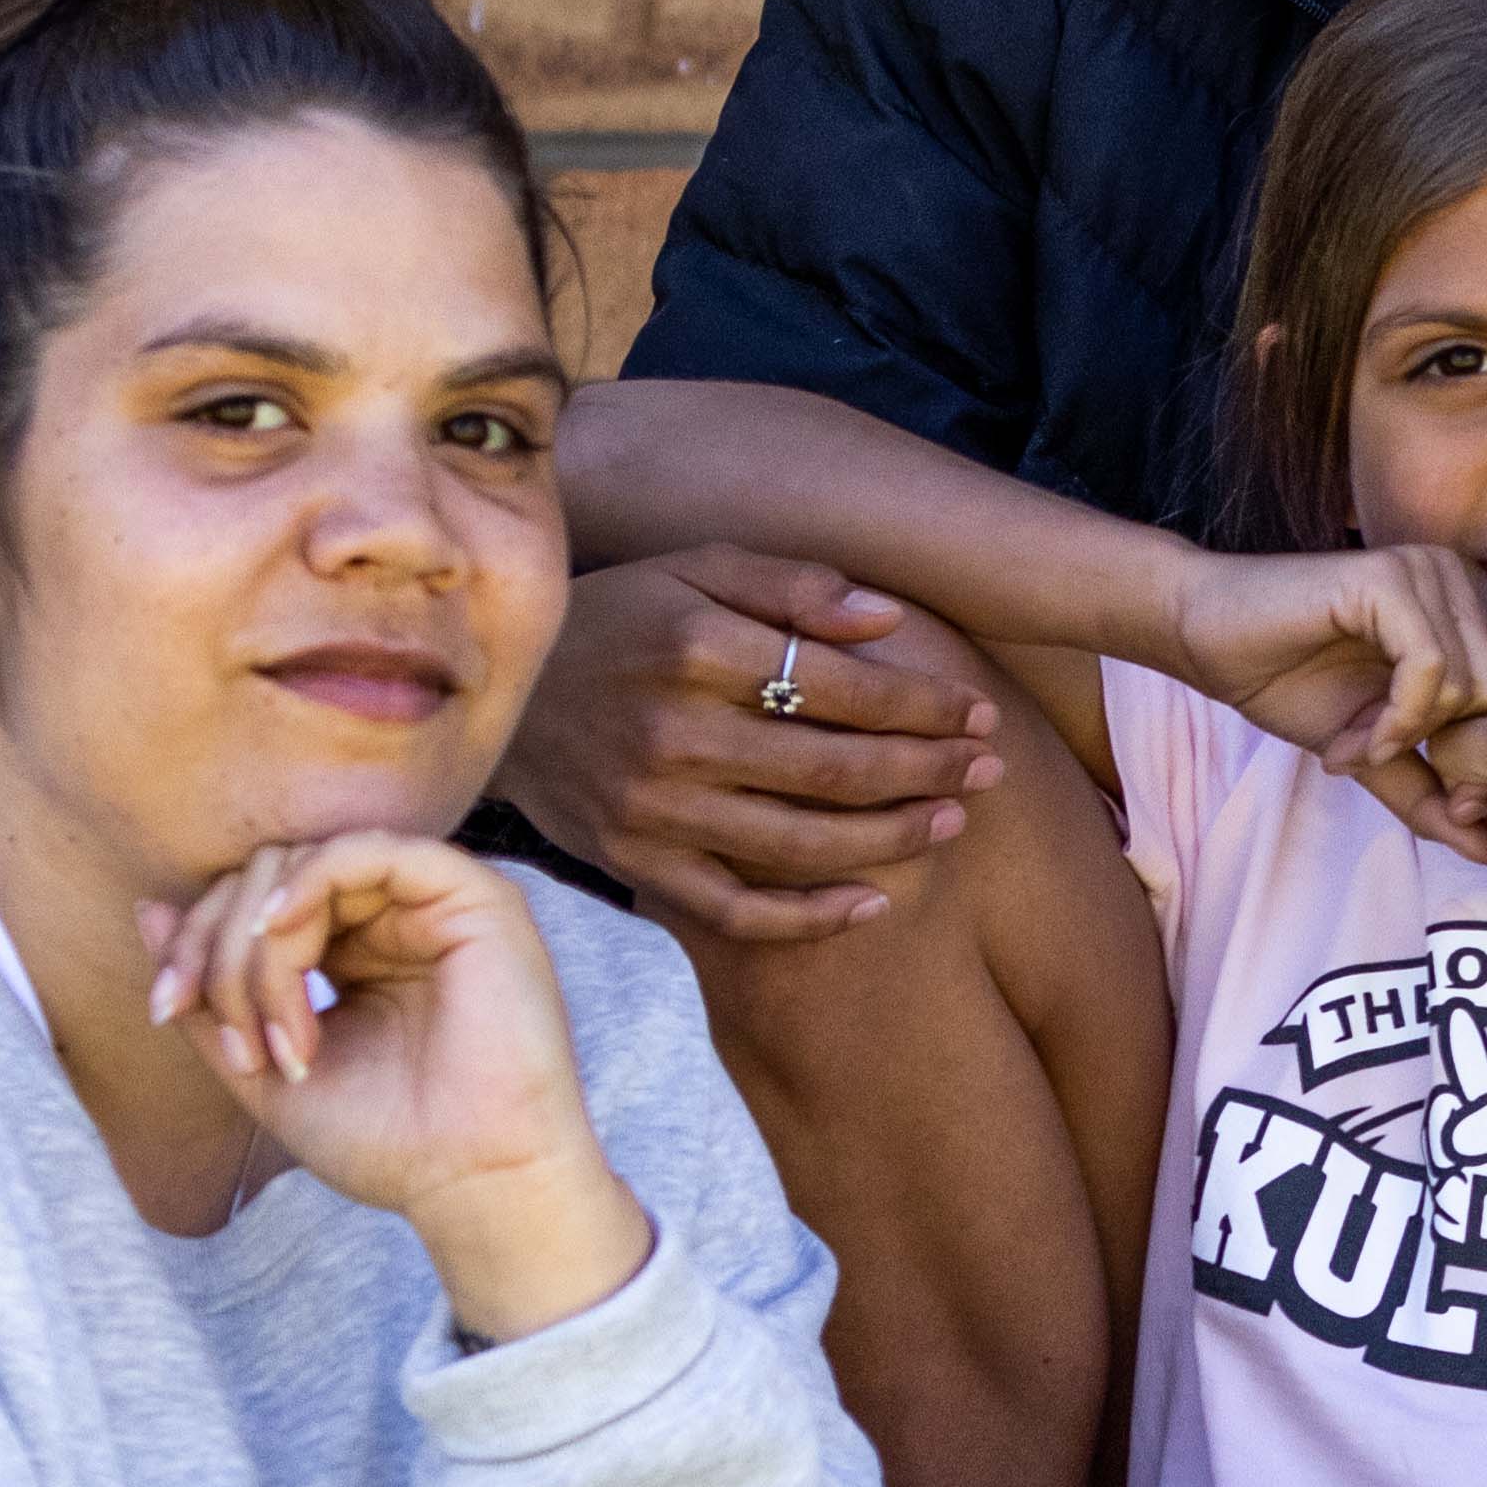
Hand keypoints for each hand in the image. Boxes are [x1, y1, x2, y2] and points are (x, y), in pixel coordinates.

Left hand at [138, 830, 653, 1341]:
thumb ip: (212, 999)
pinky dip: (311, 881)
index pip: (250, 905)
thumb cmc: (388, 1143)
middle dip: (218, 950)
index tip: (164, 1011)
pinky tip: (281, 931)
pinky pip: (370, 848)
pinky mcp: (475, 896)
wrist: (475, 1184)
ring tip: (276, 1028)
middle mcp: (394, 918)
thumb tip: (147, 911)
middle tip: (231, 1038)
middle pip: (266, 876)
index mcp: (355, 953)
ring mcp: (434, 904)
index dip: (193, 946)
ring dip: (260, 939)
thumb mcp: (265, 1073)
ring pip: (306, 862)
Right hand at [488, 547, 1009, 948]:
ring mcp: (652, 809)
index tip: (977, 711)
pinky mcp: (634, 864)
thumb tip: (888, 619)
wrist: (497, 695)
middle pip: (833, 768)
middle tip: (989, 768)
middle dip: (928, 770)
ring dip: (892, 838)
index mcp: (693, 649)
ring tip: (954, 822)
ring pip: (800, 843)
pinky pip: (736, 910)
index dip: (923, 704)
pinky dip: (810, 917)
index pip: (839, 686)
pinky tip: (873, 903)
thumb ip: (790, 586)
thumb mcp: (690, 570)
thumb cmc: (615, 619)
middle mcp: (672, 734)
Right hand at [1168, 541, 1486, 857]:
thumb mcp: (1376, 753)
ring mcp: (1423, 572)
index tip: (1404, 777)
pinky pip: (1429, 669)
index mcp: (1463, 609)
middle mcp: (1454, 579)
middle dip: (1437, 751)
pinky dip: (1393, 723)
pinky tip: (1346, 741)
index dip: (1467, 759)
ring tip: (1349, 748)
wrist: (1204, 638)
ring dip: (1403, 742)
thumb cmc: (1289, 682)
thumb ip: (1433, 797)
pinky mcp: (1388, 578)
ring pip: (1469, 687)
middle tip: (1370, 760)